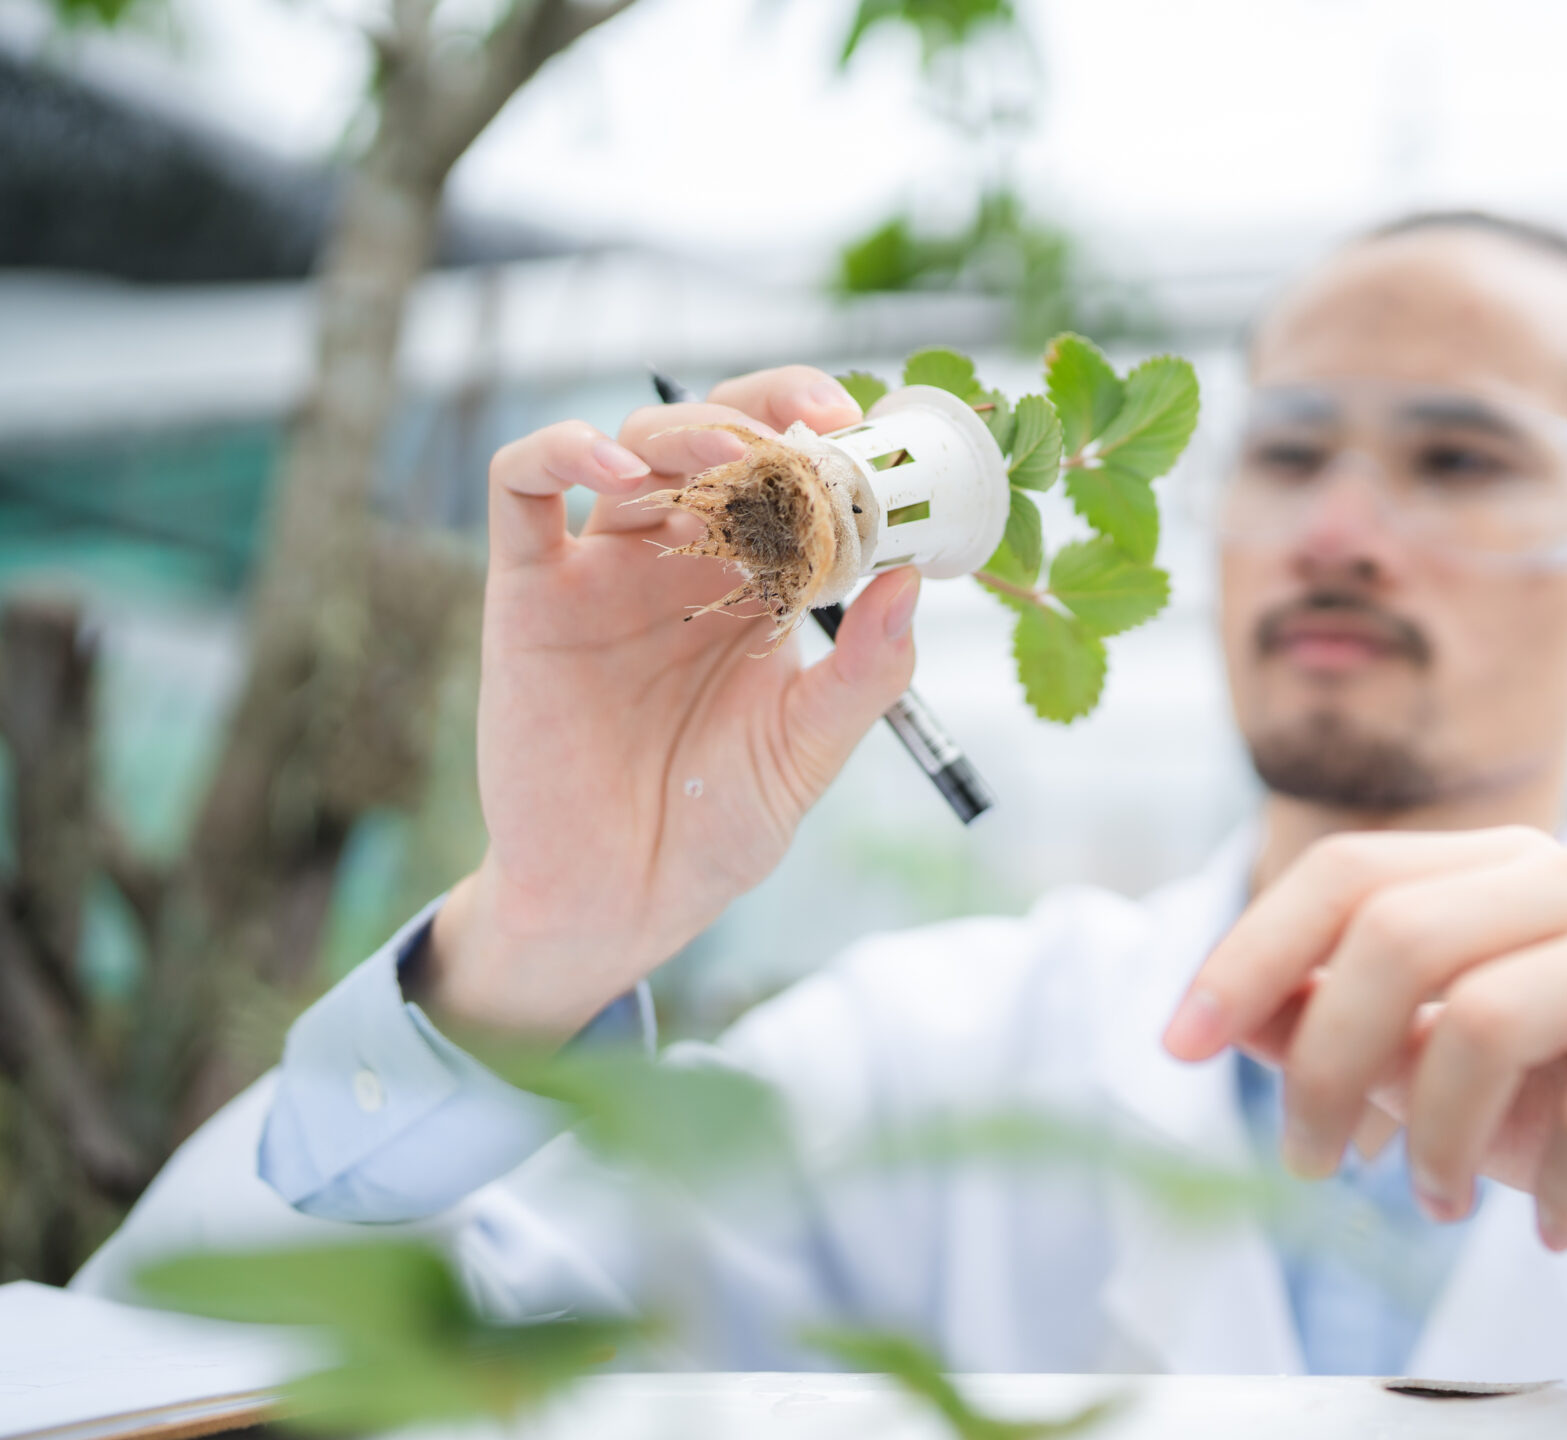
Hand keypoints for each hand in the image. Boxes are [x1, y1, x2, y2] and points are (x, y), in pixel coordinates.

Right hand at [418, 367, 918, 1039]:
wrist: (622, 900)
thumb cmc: (717, 825)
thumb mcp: (809, 749)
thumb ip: (866, 672)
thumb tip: (914, 580)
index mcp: (757, 583)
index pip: (794, 475)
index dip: (829, 437)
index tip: (876, 432)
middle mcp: (682, 560)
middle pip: (719, 439)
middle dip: (770, 413)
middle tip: (821, 422)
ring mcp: (603, 568)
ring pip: (635, 447)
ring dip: (689, 430)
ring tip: (740, 454)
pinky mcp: (529, 592)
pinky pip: (521, 487)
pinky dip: (561, 452)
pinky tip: (615, 469)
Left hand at [1162, 827, 1566, 1344]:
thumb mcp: (1443, 1077)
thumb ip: (1347, 1036)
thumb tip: (1237, 1020)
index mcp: (1505, 866)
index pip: (1349, 872)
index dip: (1248, 953)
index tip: (1177, 1047)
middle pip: (1400, 935)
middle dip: (1327, 1065)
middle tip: (1316, 1167)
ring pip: (1488, 1016)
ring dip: (1436, 1137)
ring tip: (1432, 1204)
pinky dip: (1555, 1192)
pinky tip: (1553, 1229)